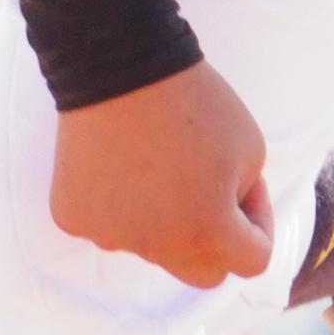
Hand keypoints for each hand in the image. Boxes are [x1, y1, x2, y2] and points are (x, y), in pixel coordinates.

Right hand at [49, 58, 274, 288]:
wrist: (116, 61)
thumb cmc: (192, 99)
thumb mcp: (251, 147)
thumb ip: (243, 196)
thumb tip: (221, 214)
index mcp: (208, 234)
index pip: (253, 260)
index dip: (260, 221)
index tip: (247, 187)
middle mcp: (157, 248)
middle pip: (201, 273)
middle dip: (215, 241)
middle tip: (210, 195)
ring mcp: (109, 236)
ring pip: (149, 245)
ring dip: (162, 220)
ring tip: (155, 163)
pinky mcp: (72, 217)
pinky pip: (105, 223)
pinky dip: (116, 204)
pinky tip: (116, 163)